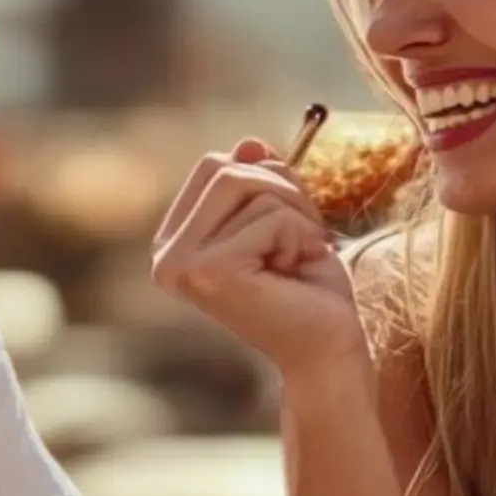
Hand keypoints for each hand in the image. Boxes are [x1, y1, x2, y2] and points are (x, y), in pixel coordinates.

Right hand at [150, 141, 367, 377]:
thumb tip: (246, 143)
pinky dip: (301, 237)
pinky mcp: (212, 272)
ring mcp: (183, 266)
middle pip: (226, 168)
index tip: (286, 226)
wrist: (329, 352)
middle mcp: (166, 256)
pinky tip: (298, 272)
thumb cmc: (309, 288)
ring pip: (250, 187)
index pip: (214, 165)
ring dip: (295, 216)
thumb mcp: (285, 216)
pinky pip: (271, 216)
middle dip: (282, 191)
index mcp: (173, 243)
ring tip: (299, 258)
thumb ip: (260, 177)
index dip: (265, 179)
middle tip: (302, 238)